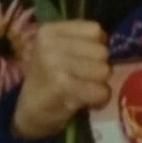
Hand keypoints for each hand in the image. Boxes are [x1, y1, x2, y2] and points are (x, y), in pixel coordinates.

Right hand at [12, 20, 110, 138]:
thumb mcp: (59, 50)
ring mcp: (54, 64)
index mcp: (49, 31)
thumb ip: (83, 41)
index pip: (95, 30)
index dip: (98, 46)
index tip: (85, 60)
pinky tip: (85, 102)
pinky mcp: (62, 86)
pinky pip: (100, 91)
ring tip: (83, 90)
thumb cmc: (49, 79)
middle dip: (99, 67)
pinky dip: (99, 100)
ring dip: (100, 85)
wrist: (28, 112)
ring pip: (104, 71)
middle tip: (83, 79)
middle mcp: (49, 44)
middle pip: (102, 51)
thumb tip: (113, 44)